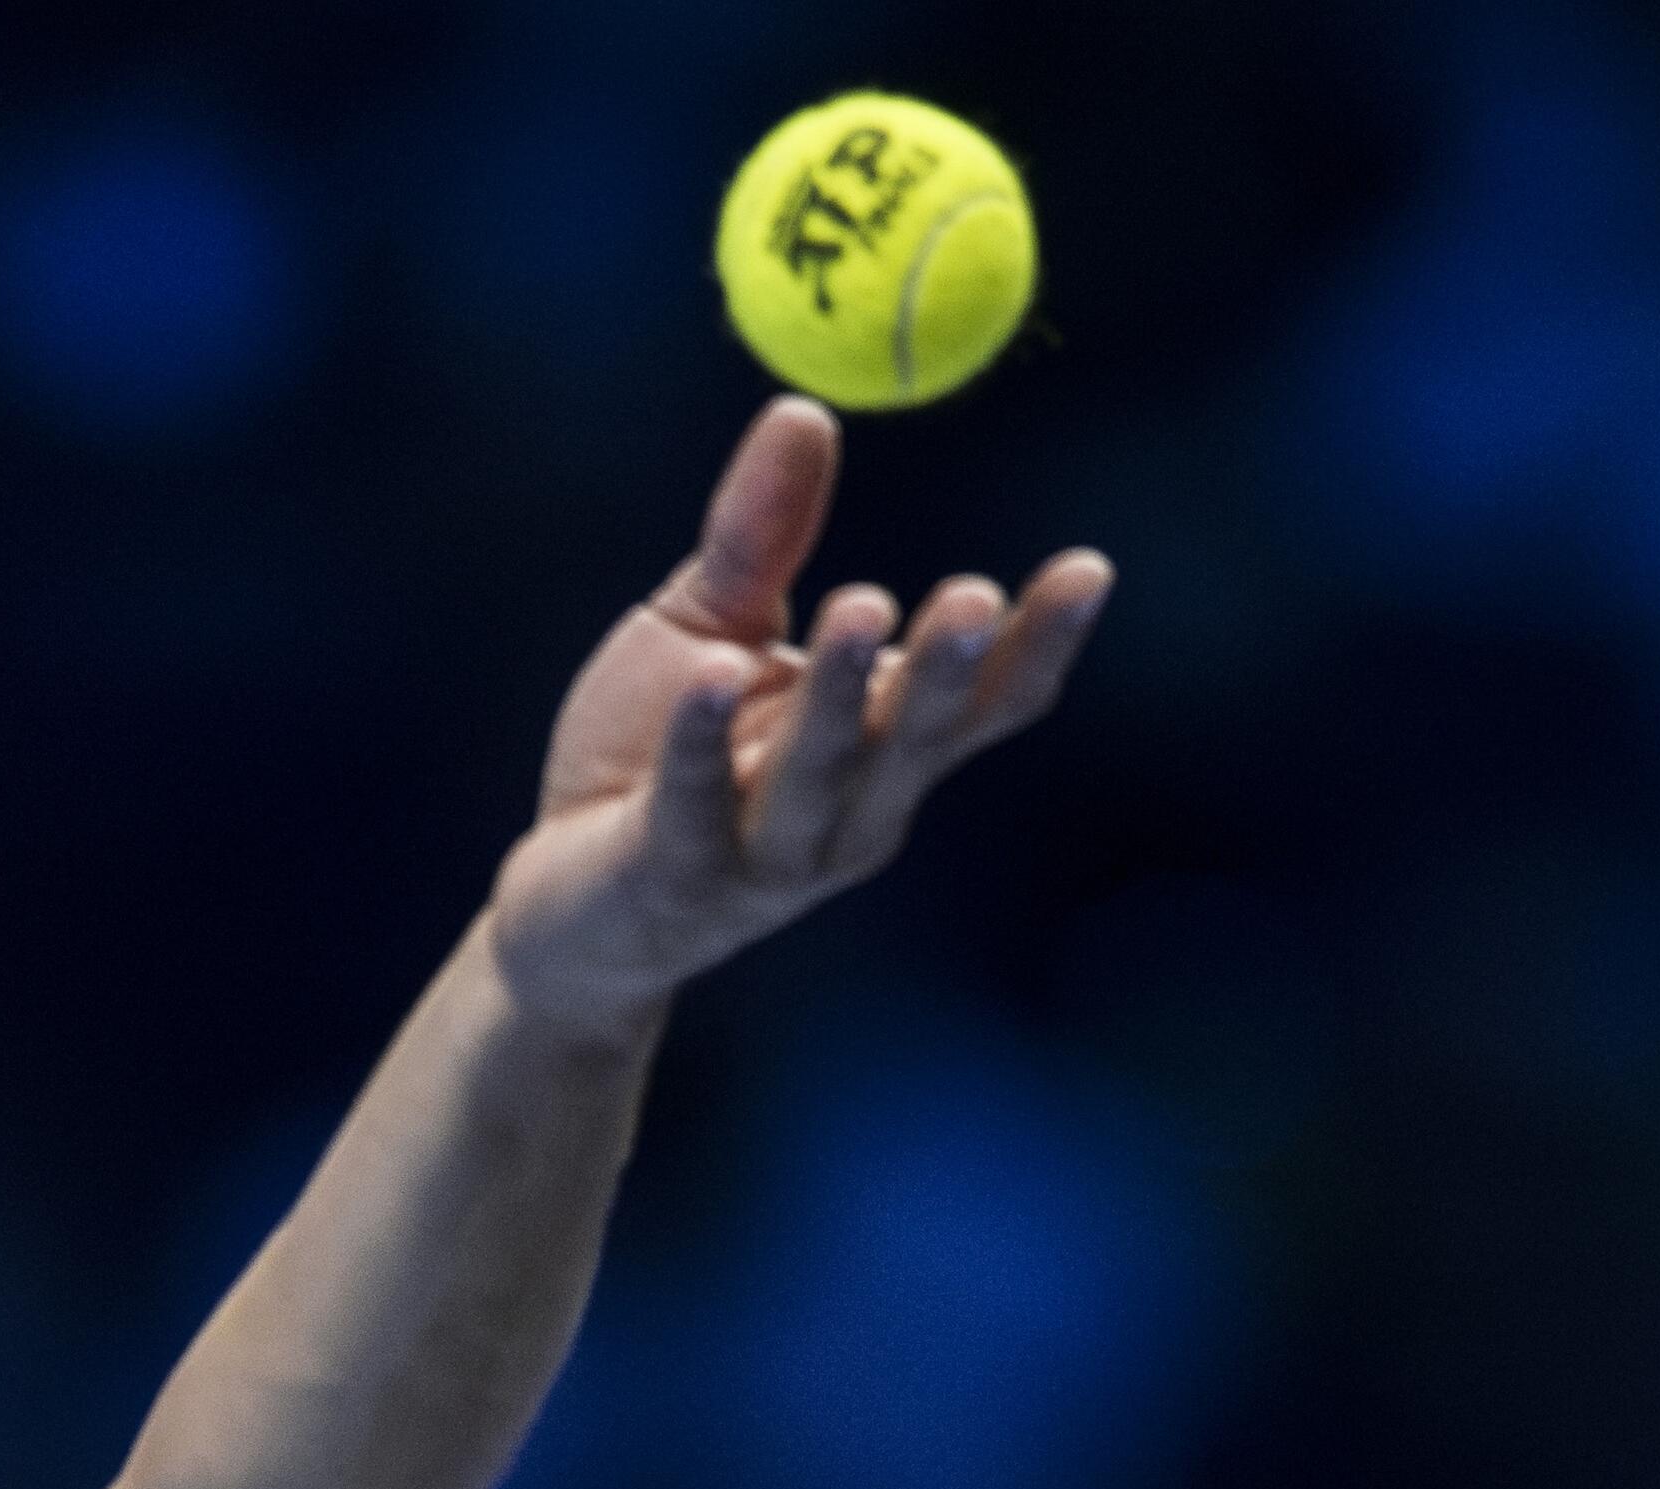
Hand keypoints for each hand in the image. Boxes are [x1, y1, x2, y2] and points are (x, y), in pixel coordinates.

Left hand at [483, 397, 1110, 1027]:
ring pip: (818, 776)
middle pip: (913, 743)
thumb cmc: (654, 756)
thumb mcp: (714, 625)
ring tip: (866, 611)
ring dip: (844, 696)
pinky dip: (702, 744)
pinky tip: (713, 679)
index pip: (979, 704)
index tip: (1088, 569)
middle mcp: (845, 814)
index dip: (1038, 644)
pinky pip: (693, 806)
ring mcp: (765, 857)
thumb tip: (804, 408)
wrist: (571, 909)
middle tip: (976, 597)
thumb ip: (762, 534)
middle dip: (949, 670)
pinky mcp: (675, 876)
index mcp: (878, 753)